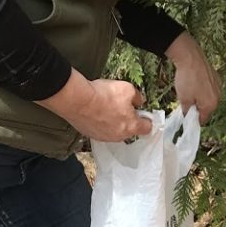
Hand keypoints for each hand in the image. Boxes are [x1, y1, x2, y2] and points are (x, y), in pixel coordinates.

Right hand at [36, 71, 152, 141]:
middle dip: (128, 119)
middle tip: (121, 105)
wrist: (77, 100)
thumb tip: (139, 102)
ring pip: (114, 130)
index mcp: (132, 126)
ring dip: (113, 121)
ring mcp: (104, 137)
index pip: (147, 128)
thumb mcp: (128, 89)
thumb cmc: (104, 95)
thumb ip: (138, 97)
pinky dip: (100, 122)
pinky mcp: (91, 135)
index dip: (146, 119)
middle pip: (130, 129)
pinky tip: (96, 111)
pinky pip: (100, 129)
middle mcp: (119, 136)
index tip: (143, 113)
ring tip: (106, 107)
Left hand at [166, 31, 221, 123]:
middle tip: (186, 103)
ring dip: (201, 98)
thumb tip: (188, 116)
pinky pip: (210, 89)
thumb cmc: (187, 79)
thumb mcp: (183, 99)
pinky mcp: (216, 78)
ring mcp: (218, 87)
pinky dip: (204, 89)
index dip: (194, 120)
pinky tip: (195, 83)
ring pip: (209, 98)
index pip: (203, 120)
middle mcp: (218, 98)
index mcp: (210, 105)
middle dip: (198, 108)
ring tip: (189, 91)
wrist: (190, 58)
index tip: (187, 117)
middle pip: (207, 109)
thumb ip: (187, 111)